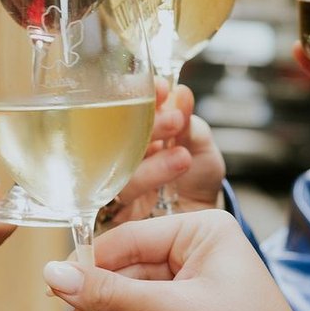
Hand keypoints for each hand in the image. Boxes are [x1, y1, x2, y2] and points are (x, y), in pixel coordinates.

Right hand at [44, 211, 309, 310]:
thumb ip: (109, 293)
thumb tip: (55, 274)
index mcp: (202, 233)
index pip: (131, 238)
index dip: (91, 263)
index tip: (55, 285)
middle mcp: (198, 256)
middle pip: (130, 272)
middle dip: (100, 303)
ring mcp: (195, 293)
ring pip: (136, 303)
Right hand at [102, 85, 225, 224]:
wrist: (199, 222)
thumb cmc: (197, 179)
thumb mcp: (200, 147)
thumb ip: (189, 124)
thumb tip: (181, 93)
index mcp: (138, 129)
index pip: (130, 105)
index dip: (142, 95)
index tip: (161, 89)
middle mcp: (120, 151)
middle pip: (118, 133)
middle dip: (147, 125)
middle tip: (176, 121)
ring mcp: (110, 180)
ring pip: (118, 166)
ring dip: (152, 162)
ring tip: (183, 157)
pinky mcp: (109, 209)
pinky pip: (116, 196)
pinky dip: (145, 184)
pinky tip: (166, 180)